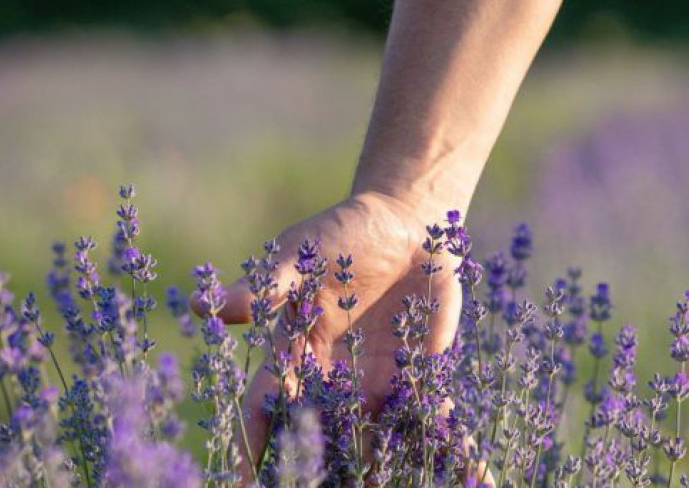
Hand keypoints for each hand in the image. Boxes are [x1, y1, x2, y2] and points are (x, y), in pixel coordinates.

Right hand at [208, 190, 463, 478]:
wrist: (403, 226)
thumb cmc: (340, 234)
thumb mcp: (299, 254)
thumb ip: (265, 285)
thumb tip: (210, 307)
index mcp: (297, 350)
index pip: (269, 402)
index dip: (255, 440)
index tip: (246, 480)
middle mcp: (333, 378)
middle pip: (320, 435)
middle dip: (322, 471)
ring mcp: (377, 383)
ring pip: (375, 441)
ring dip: (383, 474)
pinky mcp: (421, 378)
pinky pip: (436, 422)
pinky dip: (455, 455)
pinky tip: (478, 482)